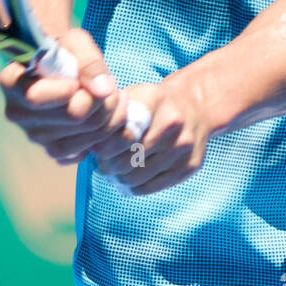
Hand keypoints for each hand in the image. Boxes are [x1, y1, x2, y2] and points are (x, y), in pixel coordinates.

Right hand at [0, 26, 132, 164]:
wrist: (60, 64)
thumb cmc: (63, 48)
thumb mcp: (75, 40)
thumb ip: (89, 61)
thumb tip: (102, 90)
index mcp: (11, 83)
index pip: (37, 97)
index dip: (67, 89)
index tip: (77, 80)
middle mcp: (17, 113)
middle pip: (72, 116)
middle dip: (101, 99)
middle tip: (112, 83)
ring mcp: (35, 136)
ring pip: (84, 136)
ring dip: (109, 115)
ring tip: (115, 95)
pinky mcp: (53, 150)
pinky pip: (87, 150)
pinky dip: (106, 133)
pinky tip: (108, 115)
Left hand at [88, 72, 213, 195]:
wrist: (196, 108)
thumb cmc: (153, 105)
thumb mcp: (134, 97)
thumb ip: (112, 115)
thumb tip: (89, 145)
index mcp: (154, 100)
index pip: (120, 134)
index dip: (102, 147)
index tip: (97, 150)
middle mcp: (173, 123)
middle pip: (127, 158)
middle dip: (108, 166)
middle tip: (103, 165)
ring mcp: (184, 147)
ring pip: (137, 176)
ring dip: (119, 179)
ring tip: (114, 173)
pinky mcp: (190, 166)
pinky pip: (152, 187)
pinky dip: (134, 188)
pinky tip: (129, 180)